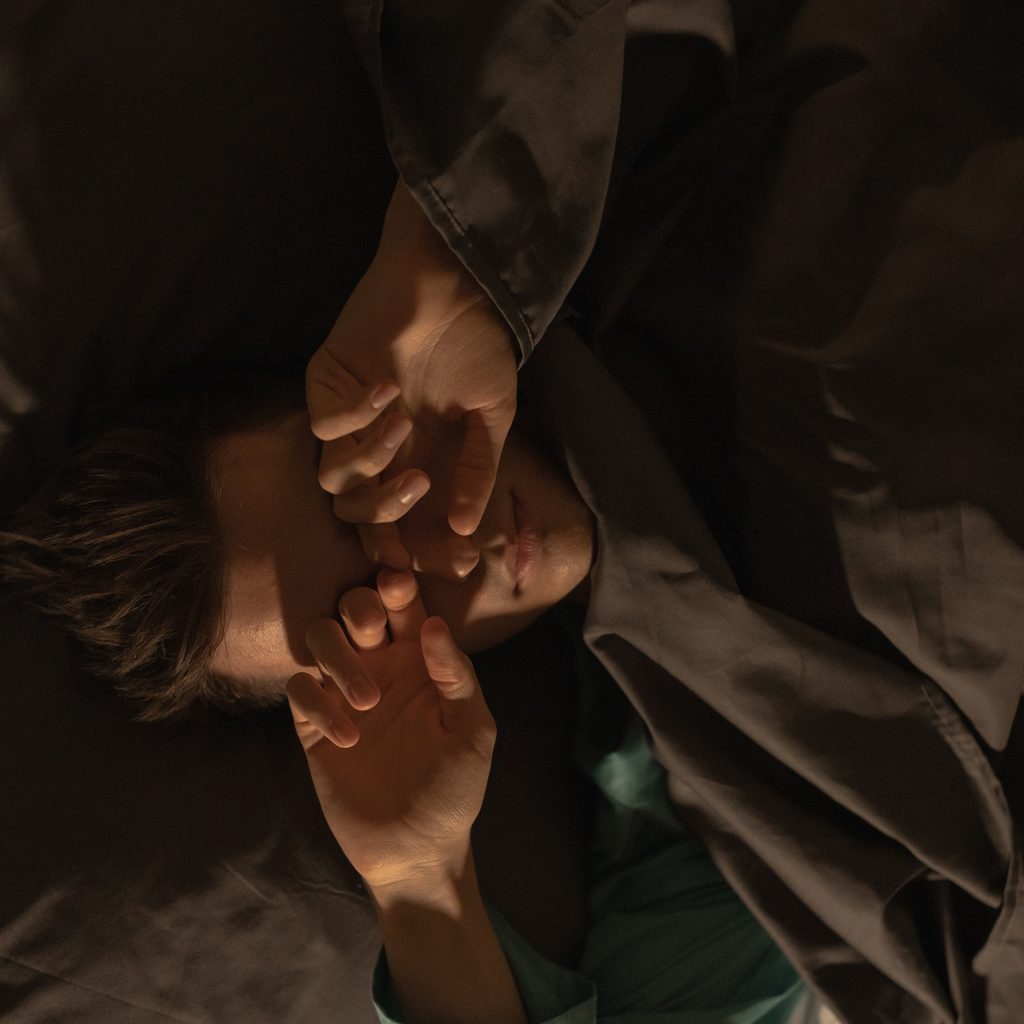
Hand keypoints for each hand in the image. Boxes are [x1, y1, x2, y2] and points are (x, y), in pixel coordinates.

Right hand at [287, 570, 495, 888]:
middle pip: (353, 607)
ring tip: (369, 703)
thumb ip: (458, 677)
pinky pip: (298, 690)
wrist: (416, 848)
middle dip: (359, 607)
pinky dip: (316, 704)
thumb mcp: (472, 731)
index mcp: (420, 660)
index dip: (395, 585)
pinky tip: (349, 739)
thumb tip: (434, 624)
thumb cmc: (455, 787)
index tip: (396, 583)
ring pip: (319, 638)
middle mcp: (379, 667)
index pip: (403, 604)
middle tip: (372, 631)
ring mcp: (342, 694)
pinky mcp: (313, 727)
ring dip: (337, 658)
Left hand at [306, 178, 517, 569]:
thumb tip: (466, 528)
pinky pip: (324, 428)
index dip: (421, 549)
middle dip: (386, 514)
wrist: (454, 284)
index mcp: (415, 464)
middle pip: (359, 514)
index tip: (457, 557)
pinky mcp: (325, 388)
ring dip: (372, 462)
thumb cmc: (477, 347)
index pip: (403, 525)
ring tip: (407, 424)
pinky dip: (355, 417)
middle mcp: (377, 452)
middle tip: (420, 486)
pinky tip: (389, 388)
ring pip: (334, 480)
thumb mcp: (491, 417)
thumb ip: (478, 471)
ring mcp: (347, 422)